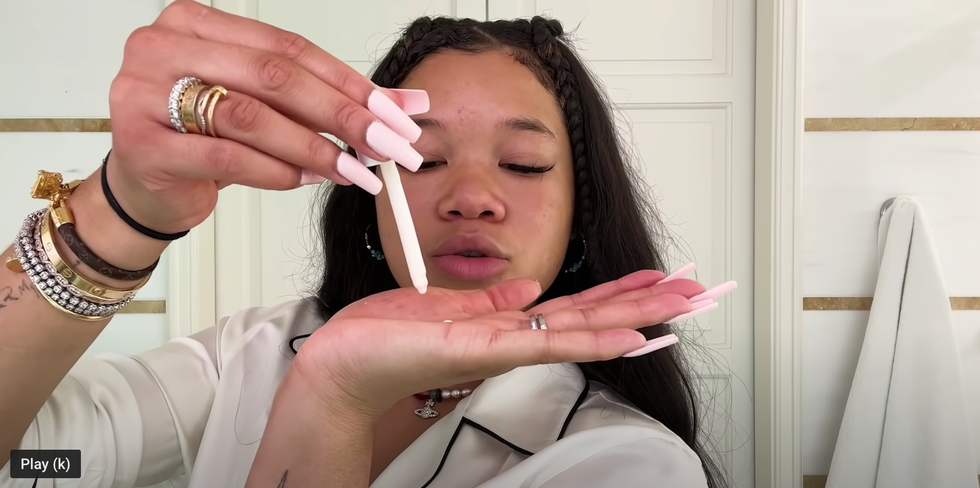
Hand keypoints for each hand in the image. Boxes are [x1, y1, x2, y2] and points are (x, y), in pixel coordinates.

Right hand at [105, 0, 425, 233]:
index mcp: (195, 23)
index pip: (288, 47)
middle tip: (385, 143)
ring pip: (251, 117)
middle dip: (340, 114)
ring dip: (313, 147)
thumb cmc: (202, 135)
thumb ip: (328, 98)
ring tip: (351, 169)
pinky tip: (306, 179)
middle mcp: (165, 48)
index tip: (393, 112)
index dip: (347, 81)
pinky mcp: (142, 144)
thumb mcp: (265, 106)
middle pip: (274, 77)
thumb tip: (406, 104)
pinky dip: (275, 171)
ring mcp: (145, 94)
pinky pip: (227, 157)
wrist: (144, 184)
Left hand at [293, 271, 712, 418]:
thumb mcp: (449, 307)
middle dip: (648, 305)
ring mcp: (505, 348)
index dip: (621, 294)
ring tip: (683, 306)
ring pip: (584, 330)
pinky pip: (547, 343)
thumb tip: (528, 287)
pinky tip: (626, 336)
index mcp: (508, 324)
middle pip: (594, 318)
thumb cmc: (387, 336)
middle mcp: (515, 339)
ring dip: (636, 318)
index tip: (660, 280)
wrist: (345, 361)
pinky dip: (591, 339)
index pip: (578, 307)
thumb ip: (493, 300)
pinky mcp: (484, 350)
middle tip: (702, 292)